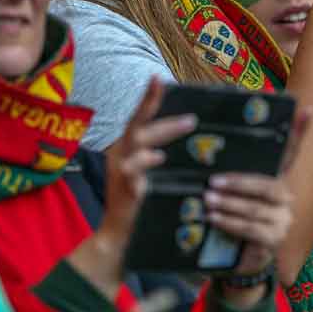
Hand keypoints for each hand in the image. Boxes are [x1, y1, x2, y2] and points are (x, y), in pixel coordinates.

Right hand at [97, 77, 197, 249]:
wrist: (119, 233)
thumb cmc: (139, 199)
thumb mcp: (148, 171)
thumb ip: (158, 152)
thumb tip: (187, 131)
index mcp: (126, 147)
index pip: (137, 118)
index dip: (148, 98)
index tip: (159, 79)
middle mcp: (120, 154)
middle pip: (139, 127)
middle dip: (166, 120)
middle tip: (193, 118)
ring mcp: (119, 171)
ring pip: (136, 144)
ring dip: (161, 134)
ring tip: (185, 127)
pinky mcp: (124, 187)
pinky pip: (133, 170)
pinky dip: (144, 161)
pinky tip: (158, 158)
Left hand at [205, 107, 310, 285]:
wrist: (241, 260)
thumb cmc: (235, 219)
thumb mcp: (234, 196)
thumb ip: (231, 178)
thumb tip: (208, 158)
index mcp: (278, 181)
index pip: (291, 153)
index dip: (300, 132)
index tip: (307, 108)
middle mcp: (286, 198)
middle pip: (266, 186)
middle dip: (239, 183)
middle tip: (213, 182)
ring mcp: (283, 220)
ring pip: (255, 209)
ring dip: (228, 205)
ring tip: (207, 200)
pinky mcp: (274, 240)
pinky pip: (251, 228)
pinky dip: (229, 222)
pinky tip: (213, 218)